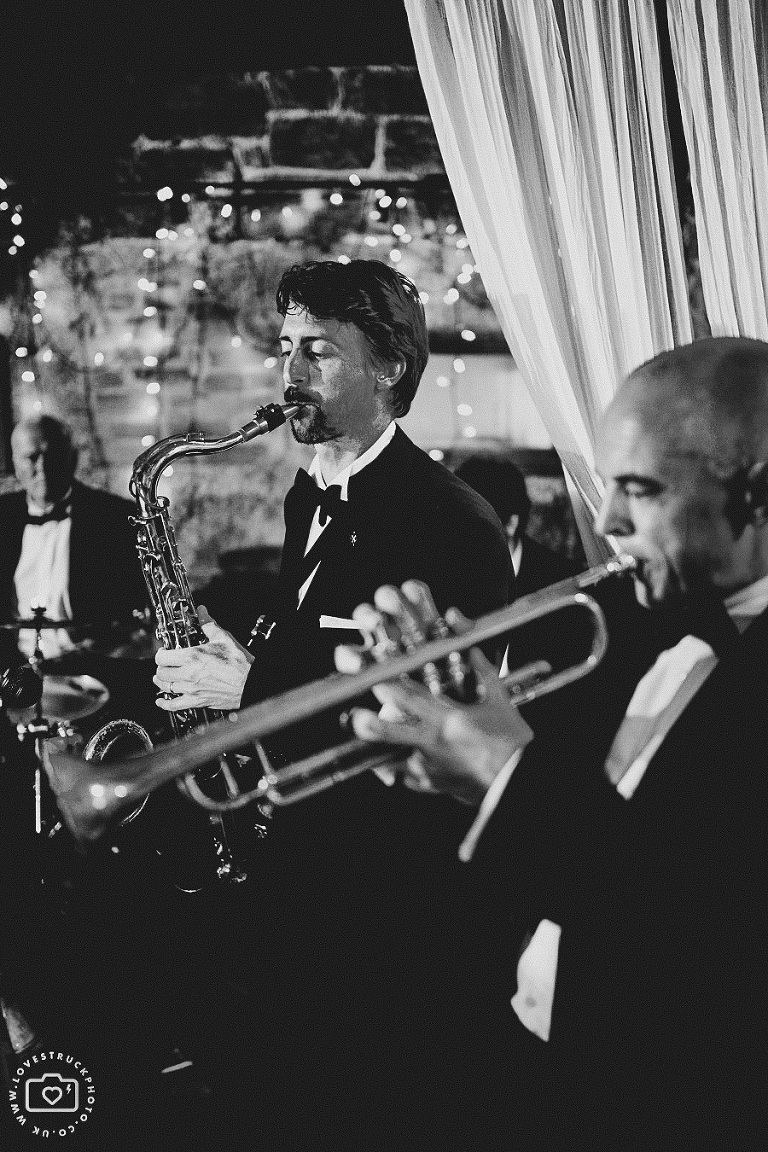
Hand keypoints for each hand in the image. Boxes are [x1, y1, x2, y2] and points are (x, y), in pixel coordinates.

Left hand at [153, 605, 253, 712]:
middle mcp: (188, 674)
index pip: (162, 657)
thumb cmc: (239, 663)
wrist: (250, 683)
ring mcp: (191, 689)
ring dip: (162, 682)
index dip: (161, 653)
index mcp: (192, 657)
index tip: (165, 652)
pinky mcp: (197, 701)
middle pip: (161, 672)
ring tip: (163, 678)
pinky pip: (173, 706)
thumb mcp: (224, 638)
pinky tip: (162, 700)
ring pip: (165, 687)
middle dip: (161, 667)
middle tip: (166, 664)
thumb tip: (202, 611)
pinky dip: (165, 703)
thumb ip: (208, 625)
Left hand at [335, 581, 532, 805]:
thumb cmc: (513, 745)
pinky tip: (402, 761)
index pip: (412, 699)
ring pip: (392, 759)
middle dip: (370, 724)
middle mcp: (434, 746)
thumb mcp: (500, 703)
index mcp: (450, 722)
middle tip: (355, 716)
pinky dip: (403, 769)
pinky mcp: (432, 786)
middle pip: (391, 733)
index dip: (389, 687)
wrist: (519, 784)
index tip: (374, 679)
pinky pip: (408, 778)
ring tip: (370, 741)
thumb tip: (472, 648)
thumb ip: (483, 672)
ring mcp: (430, 769)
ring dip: (381, 749)